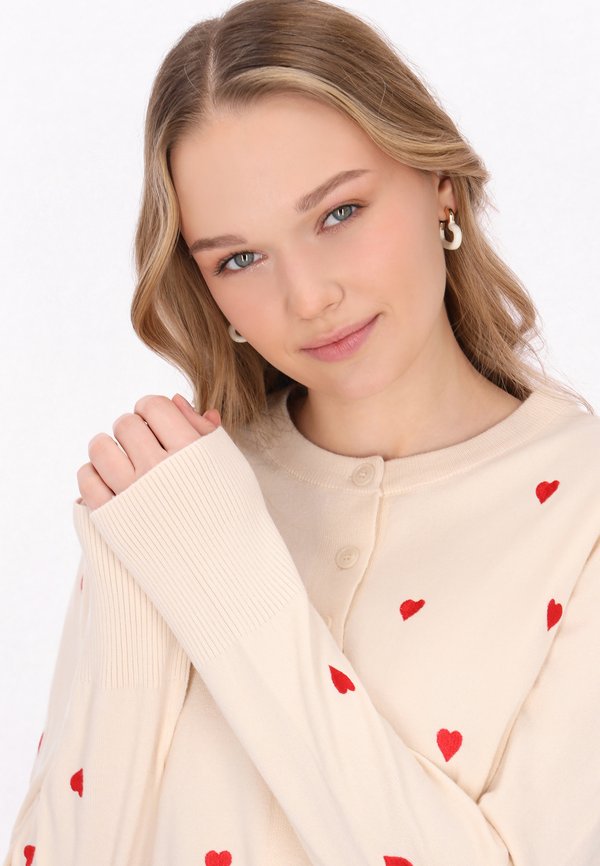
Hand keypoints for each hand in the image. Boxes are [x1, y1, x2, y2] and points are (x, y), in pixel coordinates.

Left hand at [76, 393, 220, 511]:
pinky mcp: (112, 520)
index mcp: (190, 451)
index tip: (156, 424)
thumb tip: (175, 401)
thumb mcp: (229, 465)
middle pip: (126, 424)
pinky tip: (109, 480)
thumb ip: (203, 430)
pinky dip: (93, 474)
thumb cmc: (232, 513)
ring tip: (120, 459)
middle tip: (142, 445)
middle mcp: (159, 470)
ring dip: (107, 446)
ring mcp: (132, 495)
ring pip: (100, 447)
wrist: (225, 571)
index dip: (152, 409)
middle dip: (132, 429)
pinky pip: (86, 480)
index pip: (153, 406)